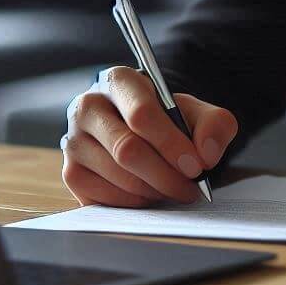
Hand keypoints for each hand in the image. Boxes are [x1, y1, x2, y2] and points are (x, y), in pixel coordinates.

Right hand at [61, 66, 237, 207]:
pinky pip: (102, 197)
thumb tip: (206, 155)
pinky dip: (133, 202)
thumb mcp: (198, 111)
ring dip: (153, 190)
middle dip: (166, 174)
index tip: (196, 166)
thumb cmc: (169, 117)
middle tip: (192, 188)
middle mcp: (88, 107)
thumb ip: (214, 124)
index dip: (172, 144)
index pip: (142, 114)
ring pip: (116, 175)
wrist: (143, 127)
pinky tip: (151, 194)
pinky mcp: (71, 172)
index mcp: (119, 81)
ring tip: (176, 189)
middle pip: (127, 149)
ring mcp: (73, 141)